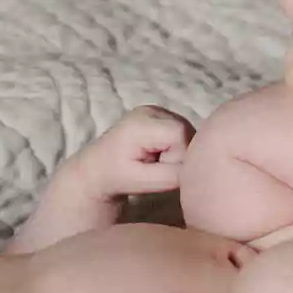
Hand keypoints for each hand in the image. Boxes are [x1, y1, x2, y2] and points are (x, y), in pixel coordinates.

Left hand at [61, 106, 192, 200]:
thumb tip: (196, 168)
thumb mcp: (143, 182)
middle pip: (186, 131)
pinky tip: (157, 154)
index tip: (159, 170)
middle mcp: (152, 110)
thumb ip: (172, 175)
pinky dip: (175, 147)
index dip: (178, 157)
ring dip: (178, 152)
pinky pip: (182, 132)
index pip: (180, 134)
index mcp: (142, 122)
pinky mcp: (161, 115)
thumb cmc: (116, 177)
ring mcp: (157, 110)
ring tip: (155, 162)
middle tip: (156, 168)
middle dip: (179, 155)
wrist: (97, 168)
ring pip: (187, 132)